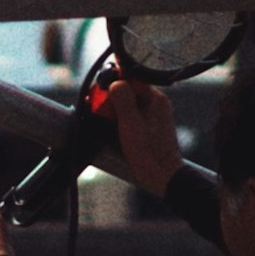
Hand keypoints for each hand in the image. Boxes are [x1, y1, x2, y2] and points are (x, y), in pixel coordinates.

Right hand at [105, 62, 182, 194]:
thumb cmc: (149, 153)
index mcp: (154, 98)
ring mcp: (150, 116)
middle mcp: (153, 103)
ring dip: (109, 108)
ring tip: (96, 115)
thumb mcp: (131, 124)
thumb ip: (123, 100)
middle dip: (108, 95)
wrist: (162, 178)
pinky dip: (115, 119)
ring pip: (124, 103)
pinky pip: (127, 116)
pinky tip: (106, 126)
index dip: (113, 79)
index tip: (97, 87)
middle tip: (92, 103)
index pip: (131, 77)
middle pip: (126, 89)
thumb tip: (114, 80)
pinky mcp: (144, 128)